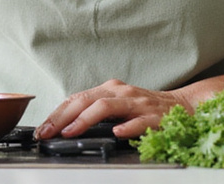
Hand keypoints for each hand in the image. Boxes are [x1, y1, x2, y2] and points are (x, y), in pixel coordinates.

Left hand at [35, 80, 192, 139]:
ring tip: (70, 131)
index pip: (76, 99)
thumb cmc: (144, 107)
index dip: (56, 114)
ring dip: (85, 120)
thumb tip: (64, 123)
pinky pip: (138, 121)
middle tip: (46, 132)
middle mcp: (120, 92)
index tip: (41, 129)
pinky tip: (117, 132)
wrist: (182, 106)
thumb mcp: (116, 104)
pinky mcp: (153, 117)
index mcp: (108, 89)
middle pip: (84, 100)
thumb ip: (94, 109)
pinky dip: (127, 127)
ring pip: (106, 107)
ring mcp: (136, 103)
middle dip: (62, 117)